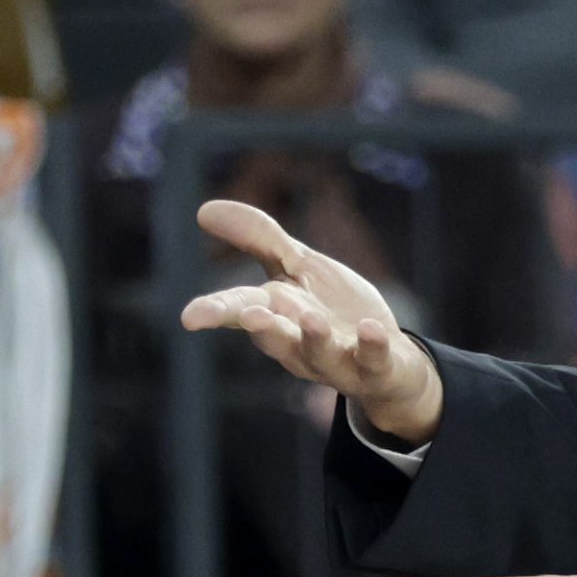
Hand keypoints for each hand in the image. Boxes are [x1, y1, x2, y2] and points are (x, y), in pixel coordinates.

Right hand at [178, 199, 444, 444]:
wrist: (386, 358)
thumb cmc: (330, 309)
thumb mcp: (298, 267)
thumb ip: (259, 239)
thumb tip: (204, 209)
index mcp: (276, 314)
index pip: (240, 310)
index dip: (216, 312)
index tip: (189, 317)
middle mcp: (299, 342)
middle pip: (275, 336)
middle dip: (262, 327)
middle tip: (250, 316)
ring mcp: (337, 358)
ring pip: (320, 352)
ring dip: (315, 336)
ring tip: (311, 318)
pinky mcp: (375, 366)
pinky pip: (373, 358)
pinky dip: (371, 344)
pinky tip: (370, 327)